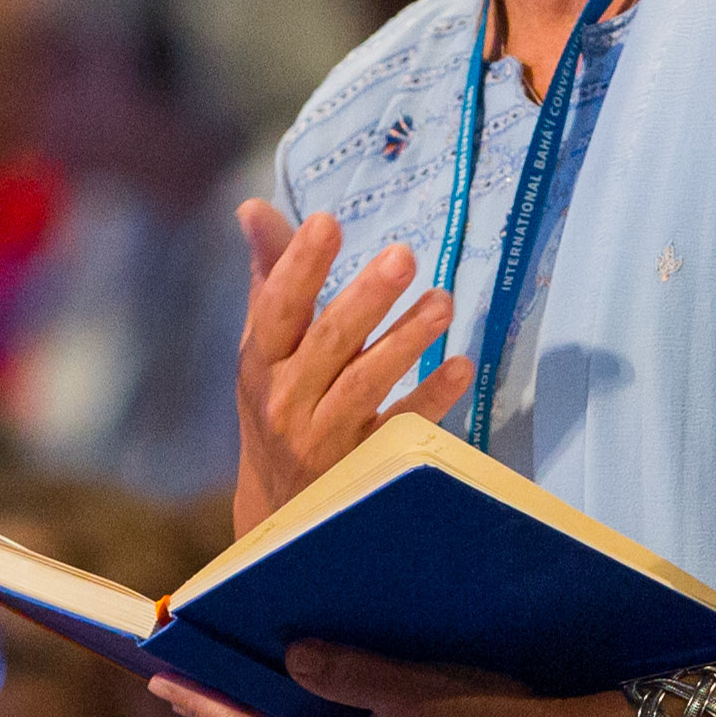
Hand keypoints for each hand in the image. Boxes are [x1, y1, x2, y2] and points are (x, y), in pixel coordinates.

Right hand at [231, 203, 471, 530]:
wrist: (280, 509)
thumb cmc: (276, 404)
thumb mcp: (265, 347)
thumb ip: (269, 277)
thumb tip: (254, 208)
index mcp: (262, 362)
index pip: (277, 309)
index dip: (299, 266)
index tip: (327, 222)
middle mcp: (287, 400)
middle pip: (329, 343)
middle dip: (365, 299)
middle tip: (403, 256)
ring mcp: (323, 437)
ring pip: (365, 384)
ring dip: (406, 341)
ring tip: (443, 302)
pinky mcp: (362, 465)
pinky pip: (400, 429)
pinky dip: (431, 398)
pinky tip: (461, 366)